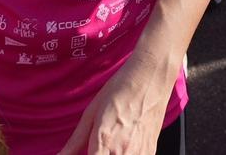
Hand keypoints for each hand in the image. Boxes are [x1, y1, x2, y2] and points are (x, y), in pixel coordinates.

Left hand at [56, 50, 174, 154]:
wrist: (151, 78)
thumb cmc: (120, 90)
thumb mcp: (92, 113)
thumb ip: (75, 142)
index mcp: (104, 141)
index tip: (85, 154)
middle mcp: (123, 152)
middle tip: (92, 150)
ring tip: (105, 148)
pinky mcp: (151, 153)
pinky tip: (121, 148)